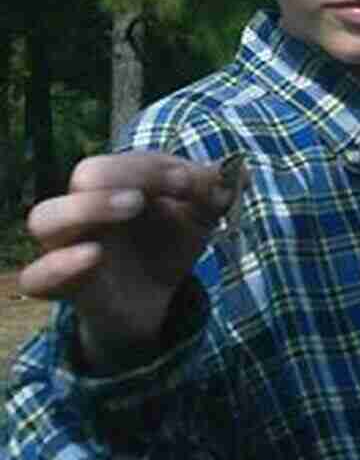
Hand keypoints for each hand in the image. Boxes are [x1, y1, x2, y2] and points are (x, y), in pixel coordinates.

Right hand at [18, 152, 238, 371]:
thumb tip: (224, 175)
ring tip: (132, 205)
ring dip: (88, 207)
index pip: (125, 159)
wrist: (157, 299)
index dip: (155, 167)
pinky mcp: (66, 286)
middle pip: (85, 174)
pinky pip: (36, 277)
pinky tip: (93, 256)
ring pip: (45, 217)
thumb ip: (212, 193)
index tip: (189, 183)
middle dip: (124, 174)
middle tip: (159, 189)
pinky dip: (58, 266)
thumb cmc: (169, 243)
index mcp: (120, 183)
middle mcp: (88, 208)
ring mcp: (70, 245)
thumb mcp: (200, 216)